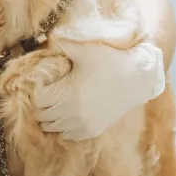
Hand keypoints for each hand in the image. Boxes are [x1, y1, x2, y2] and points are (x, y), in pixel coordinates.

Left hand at [34, 39, 164, 140]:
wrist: (138, 79)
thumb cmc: (110, 61)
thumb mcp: (85, 49)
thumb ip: (63, 45)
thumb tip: (49, 40)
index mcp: (68, 94)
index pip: (37, 101)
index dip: (36, 91)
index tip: (42, 82)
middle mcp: (73, 114)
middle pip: (41, 116)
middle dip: (40, 104)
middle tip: (45, 91)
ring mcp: (83, 125)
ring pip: (52, 128)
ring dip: (48, 117)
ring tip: (54, 102)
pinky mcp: (92, 131)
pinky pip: (66, 135)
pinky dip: (61, 127)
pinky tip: (65, 113)